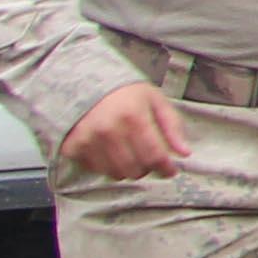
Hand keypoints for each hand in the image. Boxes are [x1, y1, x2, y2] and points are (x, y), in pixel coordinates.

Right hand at [53, 82, 189, 182]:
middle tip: (148, 159)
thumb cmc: (126, 94)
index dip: (166, 168)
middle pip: (135, 169)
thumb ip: (172, 126)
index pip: (154, 155)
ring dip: (128, 170)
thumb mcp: (155, 101)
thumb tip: (185, 153)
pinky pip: (96, 170)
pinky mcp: (73, 147)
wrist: (85, 84)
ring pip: (116, 174)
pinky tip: (110, 152)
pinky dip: (107, 166)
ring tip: (131, 155)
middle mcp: (109, 130)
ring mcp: (88, 140)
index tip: (170, 171)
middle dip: (147, 168)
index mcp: (133, 117)